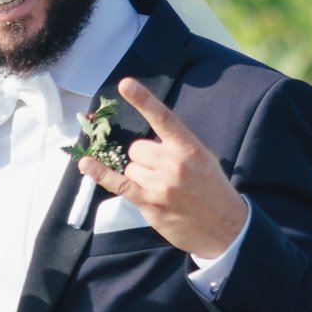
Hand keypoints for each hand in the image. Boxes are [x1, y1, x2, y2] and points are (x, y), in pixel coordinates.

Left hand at [76, 78, 247, 256]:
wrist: (225, 227)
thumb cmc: (212, 190)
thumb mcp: (203, 160)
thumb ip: (177, 147)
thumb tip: (147, 144)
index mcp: (190, 148)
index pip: (163, 118)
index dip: (143, 100)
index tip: (125, 84)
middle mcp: (174, 164)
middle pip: (137, 148)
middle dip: (144, 158)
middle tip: (162, 173)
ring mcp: (161, 186)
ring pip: (130, 167)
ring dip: (139, 176)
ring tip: (162, 189)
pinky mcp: (150, 204)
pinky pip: (119, 184)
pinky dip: (100, 174)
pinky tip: (86, 165)